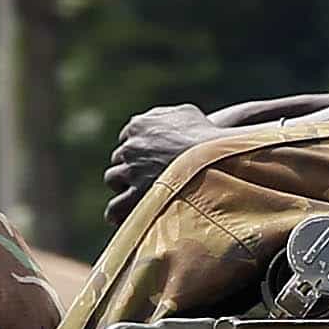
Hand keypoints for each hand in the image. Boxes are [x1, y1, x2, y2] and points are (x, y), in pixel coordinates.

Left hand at [104, 102, 211, 219]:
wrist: (215, 158)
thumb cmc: (206, 136)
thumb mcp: (186, 113)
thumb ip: (166, 116)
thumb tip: (158, 121)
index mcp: (139, 125)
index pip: (127, 137)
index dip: (139, 149)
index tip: (150, 157)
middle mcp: (131, 146)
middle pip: (120, 157)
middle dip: (130, 166)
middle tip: (146, 176)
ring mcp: (131, 171)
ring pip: (113, 178)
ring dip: (122, 185)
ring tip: (136, 194)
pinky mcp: (135, 195)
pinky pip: (115, 206)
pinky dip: (118, 211)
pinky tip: (123, 215)